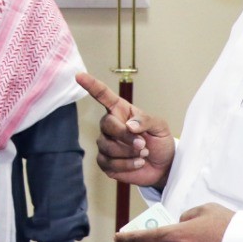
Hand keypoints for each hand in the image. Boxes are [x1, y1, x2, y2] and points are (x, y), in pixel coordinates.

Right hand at [76, 72, 174, 189]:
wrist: (163, 166)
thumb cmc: (160, 142)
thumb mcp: (160, 126)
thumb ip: (146, 120)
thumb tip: (130, 125)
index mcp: (121, 111)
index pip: (103, 95)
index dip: (91, 85)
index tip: (79, 76)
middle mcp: (110, 126)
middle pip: (106, 124)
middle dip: (124, 135)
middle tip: (142, 144)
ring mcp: (106, 144)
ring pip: (107, 146)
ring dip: (128, 152)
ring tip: (143, 154)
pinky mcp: (106, 162)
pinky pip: (109, 163)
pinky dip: (126, 165)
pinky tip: (138, 163)